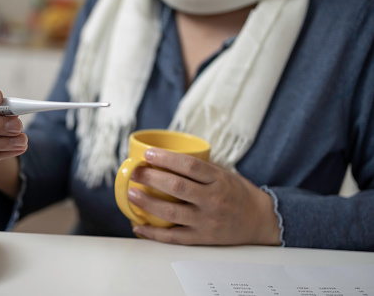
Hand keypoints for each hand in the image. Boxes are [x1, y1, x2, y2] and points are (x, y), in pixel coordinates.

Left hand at [127, 148, 280, 245]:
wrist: (261, 221)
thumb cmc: (238, 194)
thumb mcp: (225, 174)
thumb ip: (200, 168)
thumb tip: (166, 156)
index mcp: (219, 180)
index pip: (189, 166)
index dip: (166, 158)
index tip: (148, 154)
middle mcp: (213, 200)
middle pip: (176, 187)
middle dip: (151, 178)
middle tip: (134, 172)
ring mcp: (207, 222)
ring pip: (171, 213)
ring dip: (147, 203)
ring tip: (131, 193)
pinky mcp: (202, 239)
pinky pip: (174, 238)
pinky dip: (153, 233)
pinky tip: (139, 226)